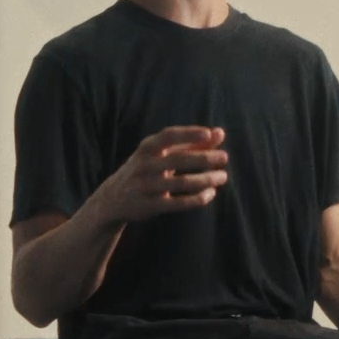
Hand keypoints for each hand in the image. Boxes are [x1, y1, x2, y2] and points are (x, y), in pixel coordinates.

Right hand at [89, 126, 228, 224]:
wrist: (113, 198)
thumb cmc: (146, 169)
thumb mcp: (162, 154)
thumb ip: (191, 143)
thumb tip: (220, 133)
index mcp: (147, 148)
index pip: (168, 136)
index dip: (188, 134)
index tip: (208, 134)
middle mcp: (145, 165)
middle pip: (179, 160)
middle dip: (204, 158)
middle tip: (224, 157)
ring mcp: (146, 186)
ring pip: (182, 183)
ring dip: (206, 179)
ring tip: (222, 177)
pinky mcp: (150, 206)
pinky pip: (179, 203)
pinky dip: (197, 199)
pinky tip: (210, 194)